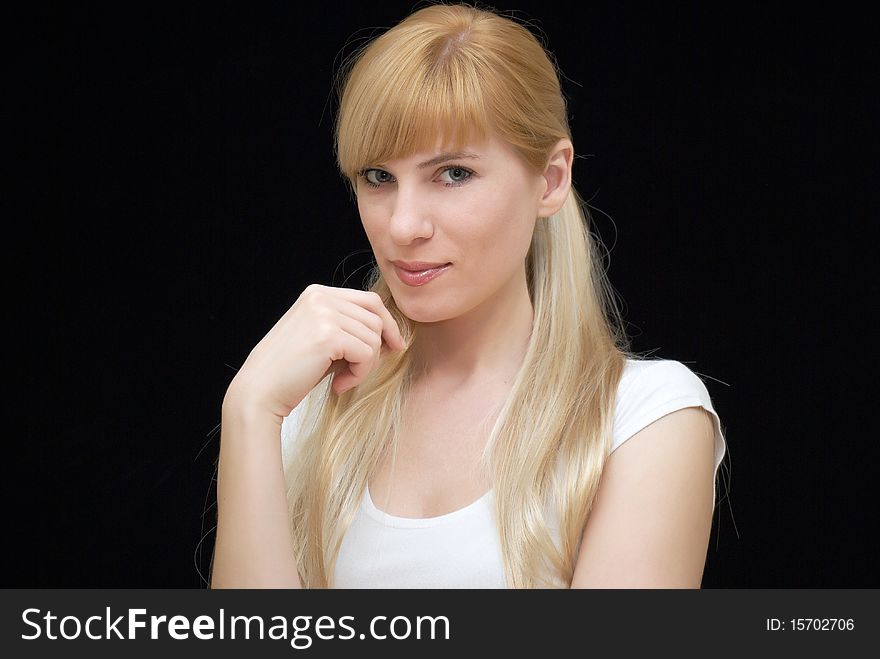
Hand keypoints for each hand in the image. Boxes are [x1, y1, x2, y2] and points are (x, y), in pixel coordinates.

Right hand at [225, 284, 406, 419]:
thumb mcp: (321, 340)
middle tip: (362, 370)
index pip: (370, 300)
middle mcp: (321, 297)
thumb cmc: (290, 372)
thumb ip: (349, 329)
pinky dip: (359, 374)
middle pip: (376, 317)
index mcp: (318, 294)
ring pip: (374, 337)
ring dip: (365, 365)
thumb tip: (392, 336)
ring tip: (343, 379)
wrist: (259, 391)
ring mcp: (324, 314)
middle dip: (379, 347)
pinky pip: (367, 354)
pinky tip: (339, 384)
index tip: (392, 346)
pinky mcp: (328, 336)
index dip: (387, 324)